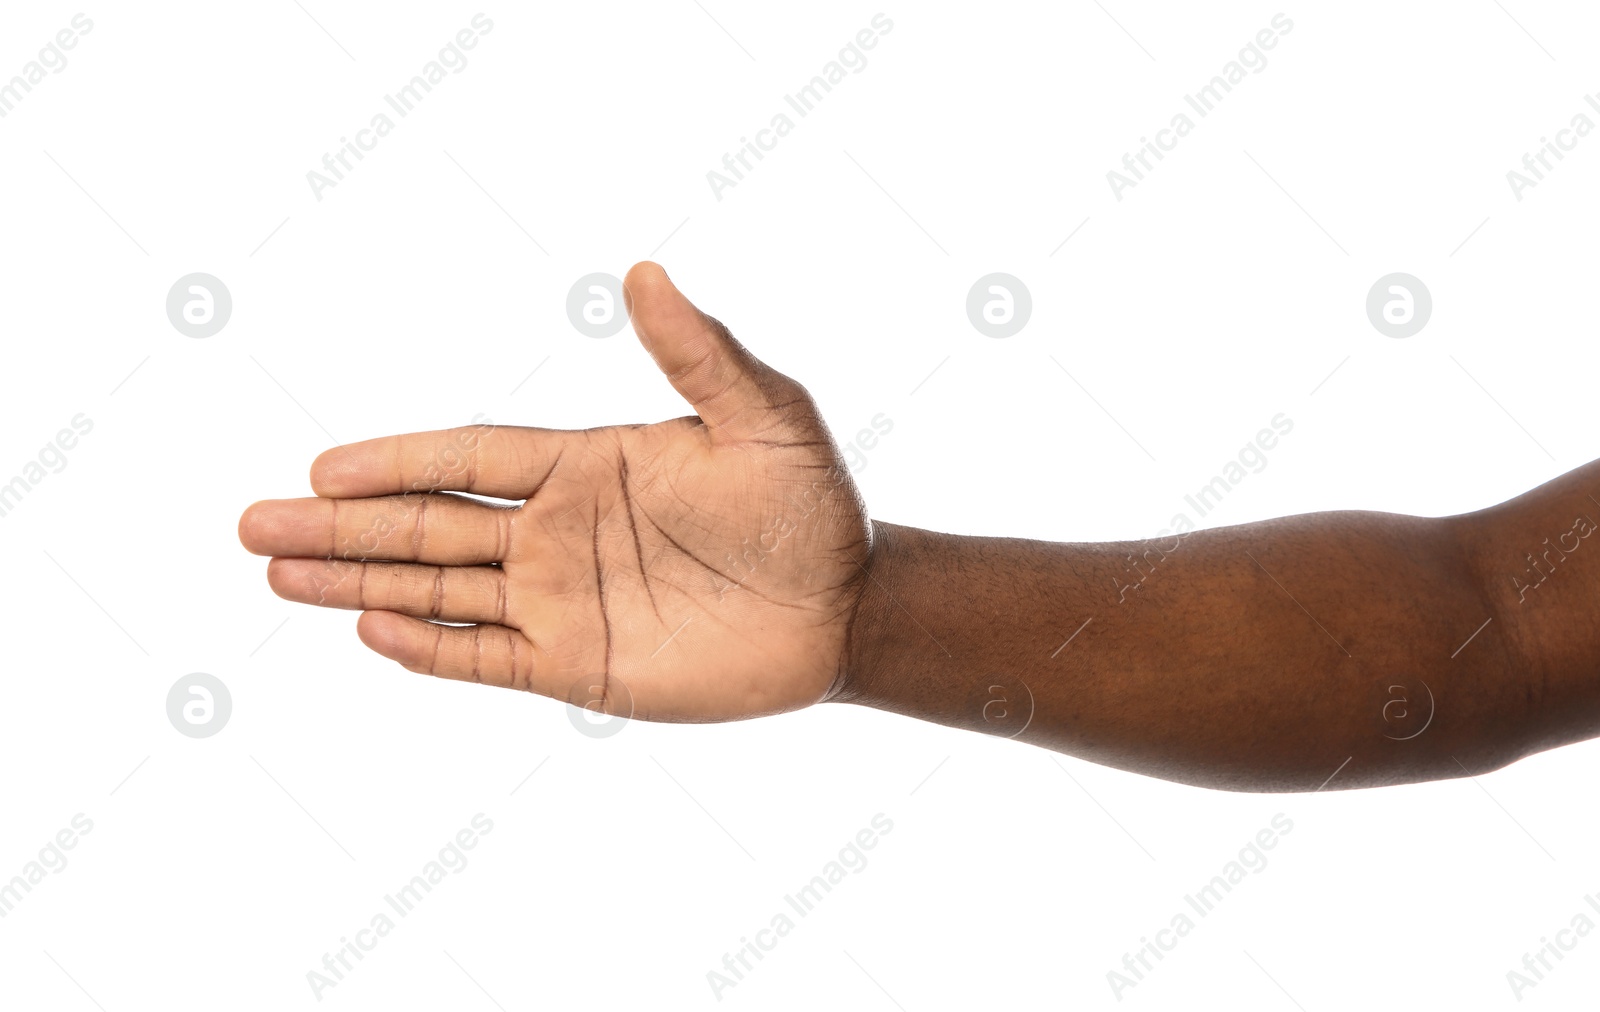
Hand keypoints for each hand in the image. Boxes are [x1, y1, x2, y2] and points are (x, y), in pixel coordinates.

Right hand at [238, 263, 872, 721]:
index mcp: (586, 465)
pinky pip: (489, 659)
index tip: (322, 467)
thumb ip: (699, 355)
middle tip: (251, 525)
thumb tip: (646, 272)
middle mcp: (557, 531)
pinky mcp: (580, 664)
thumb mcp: (765, 416)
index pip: (469, 459)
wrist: (847, 606)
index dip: (398, 462)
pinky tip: (370, 630)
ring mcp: (562, 600)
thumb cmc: (810, 503)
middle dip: (342, 526)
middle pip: (429, 526)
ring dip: (359, 581)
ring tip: (278, 575)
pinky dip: (431, 649)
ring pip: (440, 591)